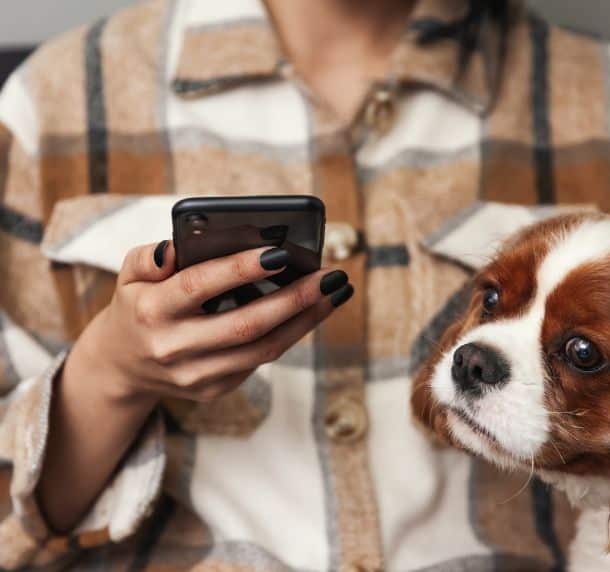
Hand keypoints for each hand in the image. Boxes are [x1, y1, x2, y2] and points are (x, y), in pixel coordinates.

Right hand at [68, 241, 352, 405]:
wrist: (123, 367)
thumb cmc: (137, 306)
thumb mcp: (129, 275)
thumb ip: (149, 257)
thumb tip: (176, 247)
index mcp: (150, 312)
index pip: (200, 286)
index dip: (240, 269)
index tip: (280, 252)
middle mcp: (174, 348)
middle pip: (246, 325)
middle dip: (296, 298)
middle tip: (331, 275)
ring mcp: (197, 375)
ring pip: (264, 348)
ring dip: (307, 319)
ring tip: (335, 291)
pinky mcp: (216, 389)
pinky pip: (262, 359)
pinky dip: (292, 332)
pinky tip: (313, 310)